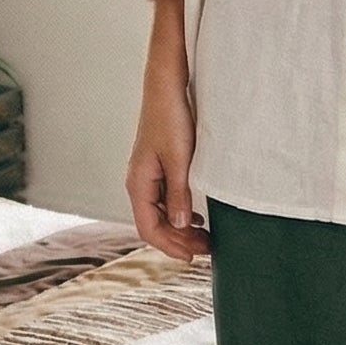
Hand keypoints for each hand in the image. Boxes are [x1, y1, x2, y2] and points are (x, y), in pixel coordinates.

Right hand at [127, 54, 210, 262]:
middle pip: (155, 224)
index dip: (170, 246)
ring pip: (161, 213)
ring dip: (181, 229)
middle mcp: (139, 183)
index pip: (149, 228)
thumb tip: (182, 225)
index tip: (193, 256)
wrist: (166, 88)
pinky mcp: (158, 168)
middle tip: (206, 250)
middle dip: (178, 241)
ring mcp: (148, 176)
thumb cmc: (170, 119)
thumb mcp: (179, 159)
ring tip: (205, 238)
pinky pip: (166, 200)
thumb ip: (180, 192)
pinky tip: (197, 217)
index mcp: (139, 183)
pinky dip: (181, 213)